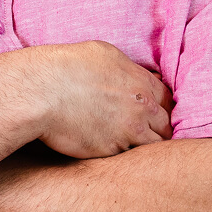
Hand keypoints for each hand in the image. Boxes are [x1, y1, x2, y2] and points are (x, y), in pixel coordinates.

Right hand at [28, 40, 172, 158]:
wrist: (43, 91)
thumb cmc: (67, 66)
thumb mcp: (104, 54)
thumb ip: (127, 69)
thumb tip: (133, 77)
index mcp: (141, 83)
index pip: (168, 100)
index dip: (162, 106)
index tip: (154, 112)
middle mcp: (140, 109)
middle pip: (166, 126)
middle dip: (159, 129)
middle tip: (146, 131)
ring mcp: (128, 133)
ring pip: (152, 147)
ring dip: (144, 146)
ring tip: (130, 143)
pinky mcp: (111, 152)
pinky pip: (126, 157)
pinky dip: (123, 155)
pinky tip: (111, 148)